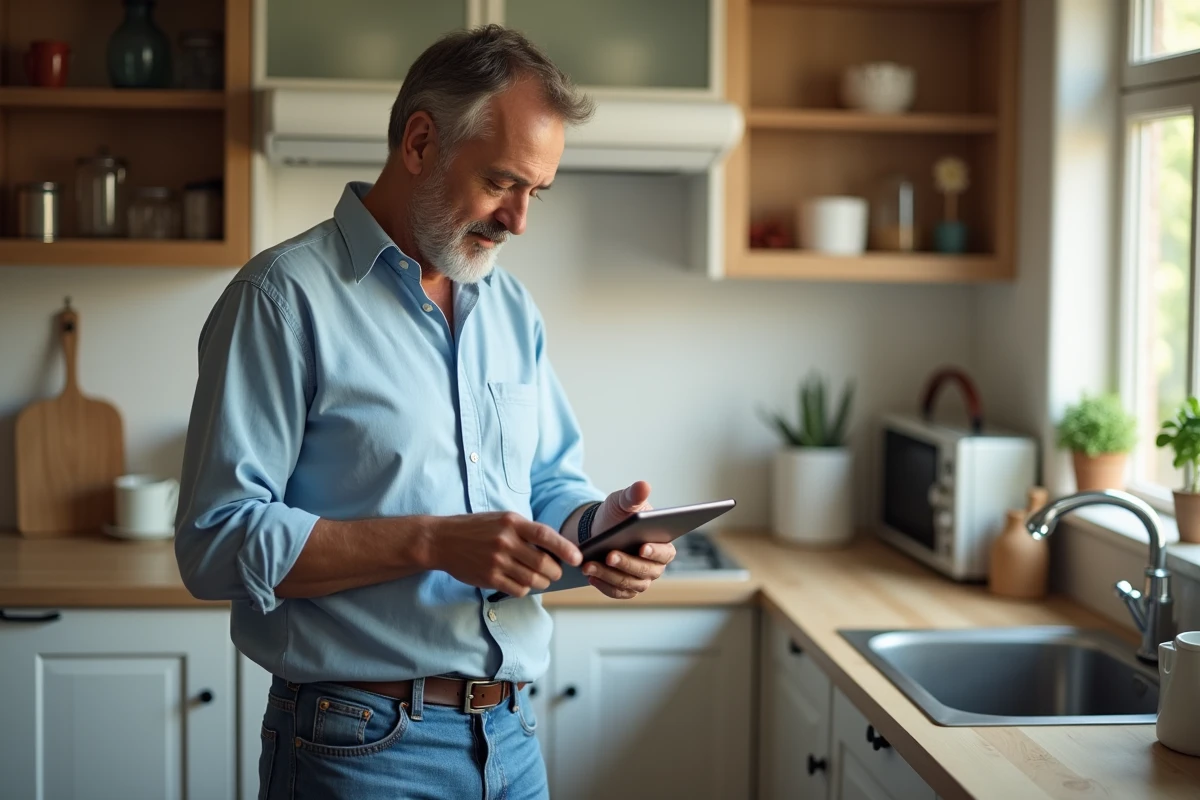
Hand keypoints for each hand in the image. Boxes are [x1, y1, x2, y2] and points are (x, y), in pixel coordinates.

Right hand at [428, 512, 581, 597]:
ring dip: (542, 582)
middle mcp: (505, 541)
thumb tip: (554, 549)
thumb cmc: (476, 528)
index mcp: (512, 522)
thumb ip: (525, 532)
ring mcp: (496, 561)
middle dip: (555, 571)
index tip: (577, 558)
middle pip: (542, 563)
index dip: (565, 548)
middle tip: (556, 572)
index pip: (545, 535)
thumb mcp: (502, 520)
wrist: (442, 540)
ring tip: (541, 579)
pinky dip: (525, 589)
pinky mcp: (489, 577)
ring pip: (532, 579)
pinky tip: (521, 582)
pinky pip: (517, 589)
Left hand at [583, 481, 675, 599]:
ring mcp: (640, 580)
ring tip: (590, 565)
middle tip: (609, 555)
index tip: (642, 547)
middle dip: (626, 563)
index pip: (665, 552)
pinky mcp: (624, 589)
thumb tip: (644, 485)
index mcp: (662, 544)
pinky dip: (603, 585)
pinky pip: (616, 592)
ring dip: (609, 575)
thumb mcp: (622, 502)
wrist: (598, 530)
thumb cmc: (616, 515)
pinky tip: (590, 576)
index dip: (655, 552)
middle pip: (646, 571)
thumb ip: (633, 495)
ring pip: (629, 583)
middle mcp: (654, 566)